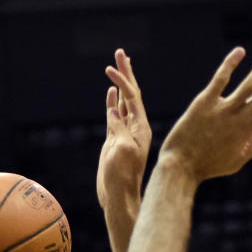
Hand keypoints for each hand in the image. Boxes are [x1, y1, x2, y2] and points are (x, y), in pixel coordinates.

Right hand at [97, 48, 151, 209]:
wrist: (119, 199)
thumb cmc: (122, 178)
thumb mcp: (121, 150)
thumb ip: (119, 128)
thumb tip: (114, 110)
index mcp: (141, 128)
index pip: (133, 97)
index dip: (122, 81)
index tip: (110, 69)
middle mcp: (136, 128)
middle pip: (131, 94)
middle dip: (126, 73)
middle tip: (120, 52)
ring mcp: (126, 134)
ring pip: (123, 103)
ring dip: (120, 84)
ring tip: (116, 66)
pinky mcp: (116, 141)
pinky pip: (116, 116)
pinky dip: (113, 102)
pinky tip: (110, 92)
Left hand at [160, 46, 251, 183]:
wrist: (181, 168)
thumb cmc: (206, 167)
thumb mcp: (234, 163)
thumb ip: (249, 150)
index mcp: (247, 132)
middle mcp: (239, 119)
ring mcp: (223, 110)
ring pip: (251, 82)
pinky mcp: (205, 102)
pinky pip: (222, 77)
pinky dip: (232, 62)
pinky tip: (240, 51)